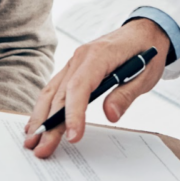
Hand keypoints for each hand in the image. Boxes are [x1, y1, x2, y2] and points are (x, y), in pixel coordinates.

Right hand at [24, 18, 169, 157]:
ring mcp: (74, 62)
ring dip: (40, 117)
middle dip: (50, 124)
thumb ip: (127, 94)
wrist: (145, 31)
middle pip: (60, 94)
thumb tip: (110, 115)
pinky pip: (54, 88)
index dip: (73, 113)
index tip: (72, 136)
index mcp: (99, 55)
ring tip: (32, 142)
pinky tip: (36, 123)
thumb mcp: (147, 74)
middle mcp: (80, 57)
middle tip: (42, 150)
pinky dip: (44, 106)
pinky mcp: (73, 68)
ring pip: (51, 91)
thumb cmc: (147, 51)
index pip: (79, 87)